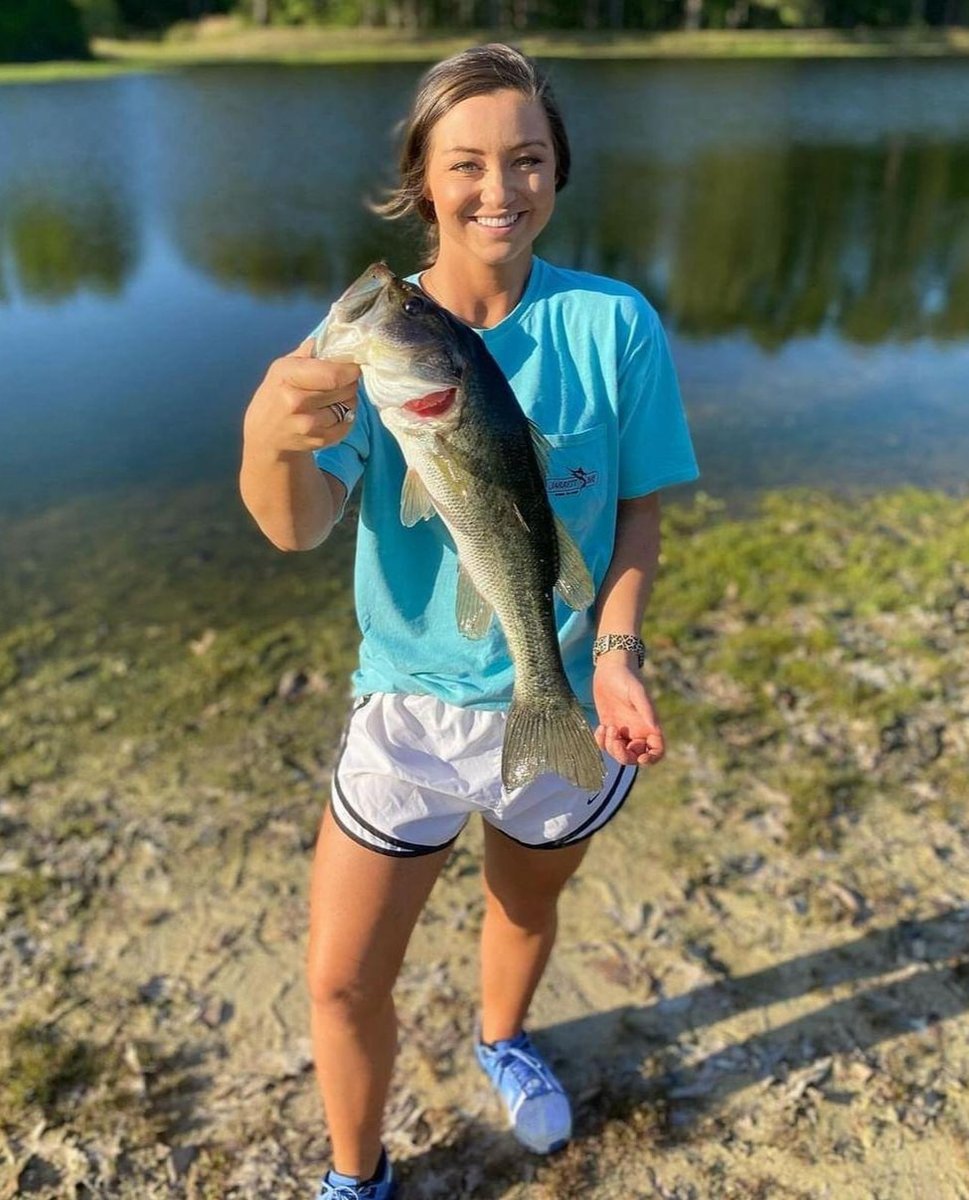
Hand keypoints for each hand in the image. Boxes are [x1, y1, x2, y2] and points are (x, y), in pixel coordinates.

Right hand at [243, 337, 360, 456]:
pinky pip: (348, 424)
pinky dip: (346, 418)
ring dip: (348, 401)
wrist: (265, 436)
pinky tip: (332, 415)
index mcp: (287, 375)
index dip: (350, 369)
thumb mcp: (283, 368)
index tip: (352, 367)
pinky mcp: (318, 440)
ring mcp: (308, 424)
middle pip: (345, 388)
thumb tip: (334, 336)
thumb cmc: (277, 394)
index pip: (334, 374)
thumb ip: (308, 352)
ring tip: (334, 399)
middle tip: (342, 382)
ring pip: (349, 406)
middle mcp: (296, 401)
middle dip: (350, 383)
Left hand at [592, 659, 664, 767]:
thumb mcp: (637, 692)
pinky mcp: (609, 727)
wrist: (610, 668)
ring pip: (619, 753)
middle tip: (614, 737)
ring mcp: (623, 731)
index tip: (639, 758)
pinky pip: (606, 745)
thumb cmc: (627, 677)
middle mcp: (638, 731)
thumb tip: (655, 728)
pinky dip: (601, 742)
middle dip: (623, 754)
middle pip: (635, 757)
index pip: (657, 751)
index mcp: (649, 726)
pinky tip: (600, 727)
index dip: (651, 760)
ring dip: (611, 747)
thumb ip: (647, 709)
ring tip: (606, 728)